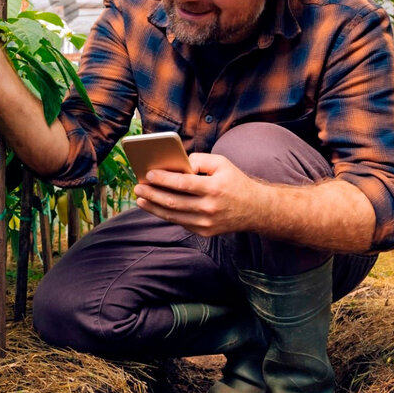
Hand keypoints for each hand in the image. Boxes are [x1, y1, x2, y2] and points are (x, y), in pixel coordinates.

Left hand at [133, 152, 265, 236]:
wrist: (256, 209)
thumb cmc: (235, 182)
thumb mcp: (222, 163)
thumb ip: (199, 160)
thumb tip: (177, 164)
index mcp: (214, 188)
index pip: (182, 184)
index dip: (163, 179)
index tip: (148, 174)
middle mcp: (209, 208)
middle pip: (173, 202)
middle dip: (152, 194)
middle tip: (138, 187)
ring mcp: (206, 223)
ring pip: (173, 216)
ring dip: (153, 207)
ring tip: (141, 198)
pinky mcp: (205, 232)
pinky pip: (180, 222)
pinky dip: (166, 214)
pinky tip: (156, 207)